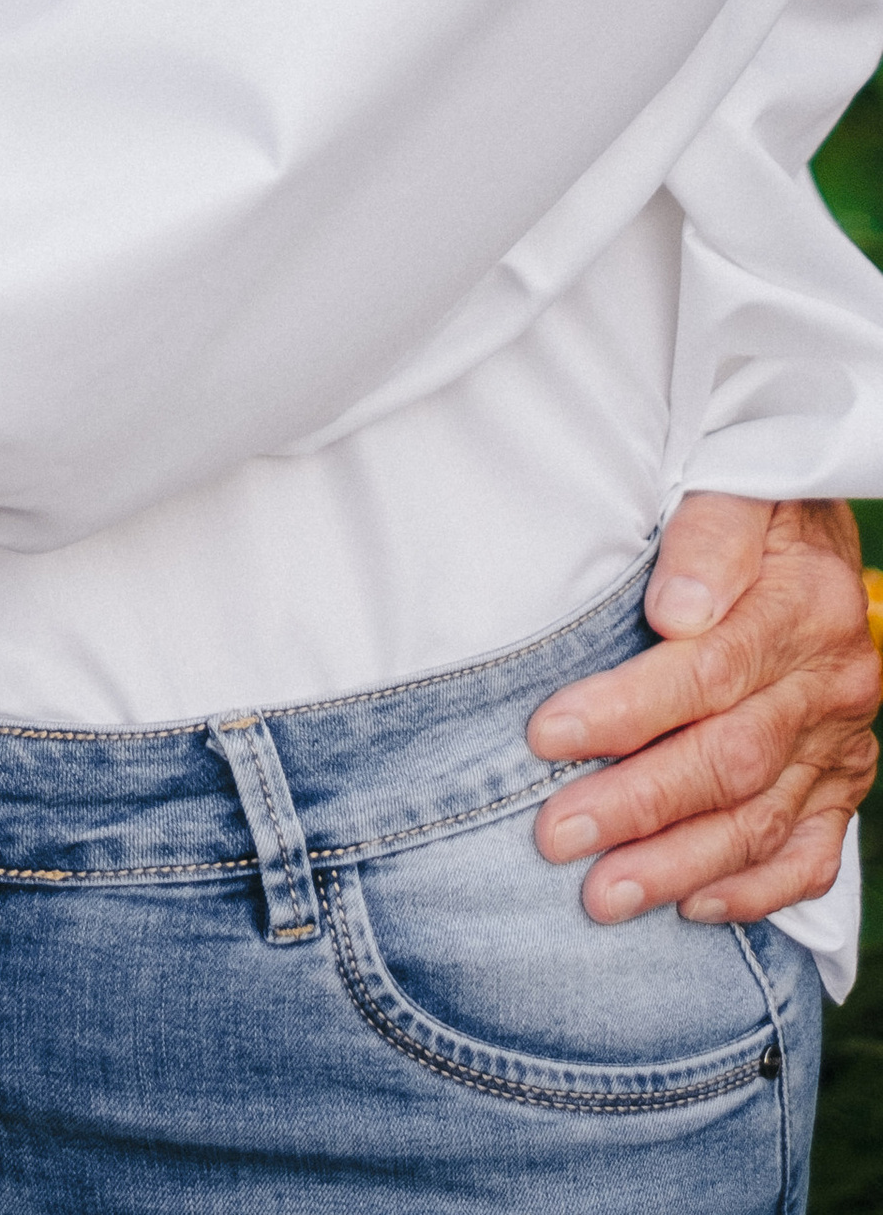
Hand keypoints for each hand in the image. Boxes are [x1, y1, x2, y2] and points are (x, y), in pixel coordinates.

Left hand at [529, 495, 878, 925]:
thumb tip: (677, 612)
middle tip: (555, 835)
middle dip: (637, 805)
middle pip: (730, 760)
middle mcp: (830, 684)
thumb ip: (709, 538)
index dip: (626, 709)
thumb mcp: (736, 484)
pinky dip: (754, 889)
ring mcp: (841, 740)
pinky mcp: (844, 780)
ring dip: (679, 863)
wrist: (817, 529)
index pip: (708, 672)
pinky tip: (692, 908)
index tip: (547, 735)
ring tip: (602, 896)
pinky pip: (811, 854)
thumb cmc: (752, 501)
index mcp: (803, 607)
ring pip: (761, 819)